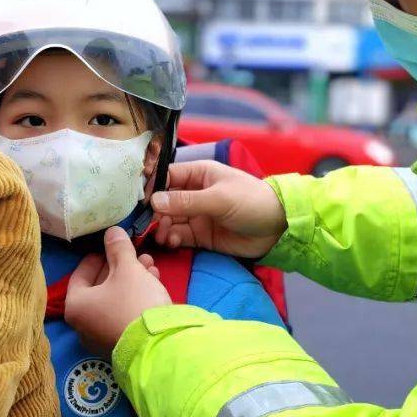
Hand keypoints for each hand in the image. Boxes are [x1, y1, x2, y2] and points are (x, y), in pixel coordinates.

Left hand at [64, 227, 170, 354]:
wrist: (158, 344)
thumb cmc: (134, 301)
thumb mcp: (127, 269)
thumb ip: (118, 248)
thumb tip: (111, 231)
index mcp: (76, 306)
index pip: (80, 275)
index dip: (96, 257)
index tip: (109, 247)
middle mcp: (83, 325)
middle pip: (100, 287)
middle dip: (120, 267)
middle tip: (135, 254)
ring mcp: (101, 337)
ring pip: (114, 299)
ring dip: (131, 279)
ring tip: (150, 265)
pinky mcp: (121, 343)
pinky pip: (123, 313)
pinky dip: (135, 297)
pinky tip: (153, 283)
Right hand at [150, 160, 286, 259]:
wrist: (278, 228)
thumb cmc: (252, 202)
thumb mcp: (220, 198)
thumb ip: (187, 201)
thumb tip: (154, 201)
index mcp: (199, 174)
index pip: (167, 176)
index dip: (151, 187)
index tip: (138, 201)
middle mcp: (194, 193)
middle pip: (164, 201)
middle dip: (155, 212)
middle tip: (153, 224)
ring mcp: (196, 215)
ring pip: (169, 220)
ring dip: (162, 227)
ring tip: (164, 236)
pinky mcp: (201, 235)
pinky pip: (178, 236)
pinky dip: (172, 239)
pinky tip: (172, 242)